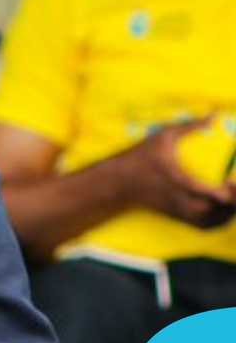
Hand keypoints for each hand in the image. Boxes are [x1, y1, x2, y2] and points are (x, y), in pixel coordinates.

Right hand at [117, 118, 235, 227]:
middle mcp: (183, 201)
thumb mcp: (163, 136)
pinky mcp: (179, 217)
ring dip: (229, 212)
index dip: (230, 191)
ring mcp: (181, 212)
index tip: (231, 178)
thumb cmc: (141, 157)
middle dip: (233, 201)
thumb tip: (214, 116)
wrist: (119, 182)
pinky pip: (206, 226)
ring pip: (216, 221)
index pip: (213, 194)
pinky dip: (220, 220)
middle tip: (234, 185)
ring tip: (232, 195)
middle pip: (220, 211)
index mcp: (180, 182)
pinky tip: (224, 208)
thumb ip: (190, 126)